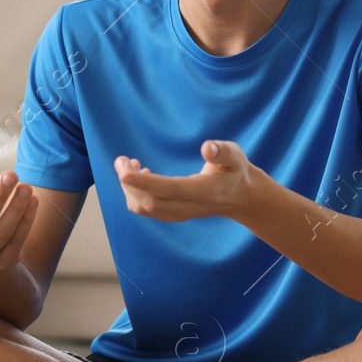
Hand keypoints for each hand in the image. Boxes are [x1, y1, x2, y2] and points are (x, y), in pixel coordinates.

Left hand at [114, 140, 258, 222]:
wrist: (239, 197)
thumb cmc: (234, 171)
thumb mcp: (235, 156)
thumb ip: (222, 151)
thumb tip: (207, 147)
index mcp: (205, 192)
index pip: (170, 190)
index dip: (145, 183)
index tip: (124, 173)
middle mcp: (190, 207)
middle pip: (150, 202)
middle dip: (129, 182)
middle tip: (122, 159)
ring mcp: (179, 214)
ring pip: (144, 208)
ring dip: (129, 188)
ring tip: (129, 163)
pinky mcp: (171, 214)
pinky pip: (145, 209)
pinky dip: (134, 193)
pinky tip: (140, 173)